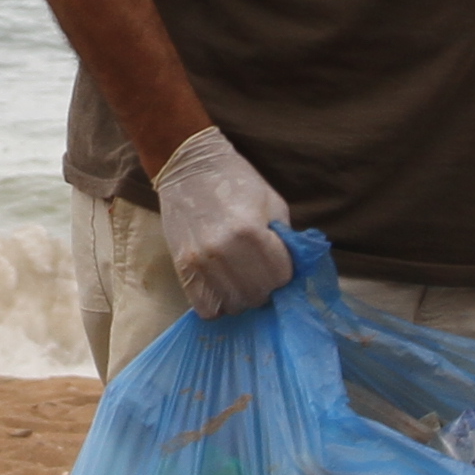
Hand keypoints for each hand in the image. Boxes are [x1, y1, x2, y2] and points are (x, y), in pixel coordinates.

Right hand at [151, 128, 297, 314]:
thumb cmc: (236, 181)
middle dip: (265, 288)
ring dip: (242, 297)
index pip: (280, 278)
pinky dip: (219, 305)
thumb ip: (284, 240)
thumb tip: (292, 271)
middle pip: (257, 295)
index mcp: (251, 232)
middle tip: (261, 272)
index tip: (279, 264)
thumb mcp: (272, 203)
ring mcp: (200, 261)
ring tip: (241, 280)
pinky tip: (223, 288)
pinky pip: (205, 308)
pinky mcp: (182, 267)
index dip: (284, 273)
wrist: (188, 166)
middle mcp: (224, 251)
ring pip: (233, 305)